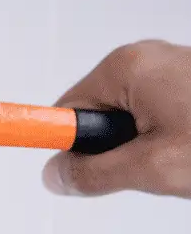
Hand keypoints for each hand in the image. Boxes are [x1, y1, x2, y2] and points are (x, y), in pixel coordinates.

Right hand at [44, 40, 190, 197]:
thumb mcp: (156, 167)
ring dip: (148, 144)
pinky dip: (170, 134)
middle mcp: (144, 58)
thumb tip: (56, 175)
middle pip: (97, 116)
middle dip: (118, 150)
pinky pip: (157, 113)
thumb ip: (95, 173)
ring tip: (183, 156)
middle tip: (154, 166)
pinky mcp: (188, 78)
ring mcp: (169, 66)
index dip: (65, 145)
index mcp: (125, 67)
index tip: (58, 168)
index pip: (64, 112)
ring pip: (131, 119)